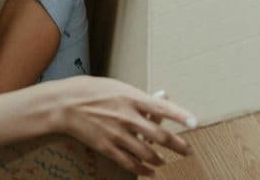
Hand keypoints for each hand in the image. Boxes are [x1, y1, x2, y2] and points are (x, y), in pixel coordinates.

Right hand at [42, 76, 194, 175]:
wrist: (64, 104)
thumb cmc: (90, 91)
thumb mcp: (116, 87)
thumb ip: (136, 98)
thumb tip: (157, 104)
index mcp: (131, 98)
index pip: (162, 108)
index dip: (181, 116)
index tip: (195, 123)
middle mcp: (127, 117)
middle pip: (159, 136)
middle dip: (177, 145)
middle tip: (187, 151)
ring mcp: (117, 134)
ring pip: (147, 153)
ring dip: (159, 159)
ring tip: (164, 161)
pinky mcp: (107, 147)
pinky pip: (130, 162)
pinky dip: (142, 169)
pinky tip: (149, 171)